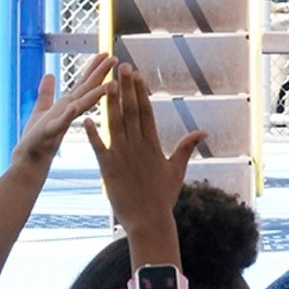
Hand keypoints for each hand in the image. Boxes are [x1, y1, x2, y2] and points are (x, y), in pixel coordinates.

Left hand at [11, 53, 116, 168]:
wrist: (29, 161)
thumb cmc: (36, 138)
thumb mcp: (41, 109)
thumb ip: (46, 92)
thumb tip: (49, 75)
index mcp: (68, 106)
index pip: (84, 84)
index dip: (94, 69)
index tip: (106, 54)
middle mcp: (68, 112)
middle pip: (87, 90)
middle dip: (100, 74)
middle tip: (115, 59)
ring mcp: (61, 122)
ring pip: (81, 105)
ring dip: (94, 95)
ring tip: (108, 83)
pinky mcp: (49, 133)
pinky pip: (61, 123)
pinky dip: (67, 115)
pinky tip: (73, 106)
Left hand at [83, 65, 205, 234]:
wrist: (149, 221)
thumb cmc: (162, 197)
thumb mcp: (177, 170)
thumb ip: (186, 148)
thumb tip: (203, 132)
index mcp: (153, 145)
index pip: (146, 112)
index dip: (141, 91)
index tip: (137, 73)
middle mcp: (138, 147)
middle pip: (132, 111)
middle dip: (126, 88)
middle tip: (121, 66)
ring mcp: (123, 156)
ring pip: (115, 124)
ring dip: (111, 103)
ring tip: (106, 82)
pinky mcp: (108, 169)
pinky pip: (99, 147)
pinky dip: (93, 133)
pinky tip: (85, 118)